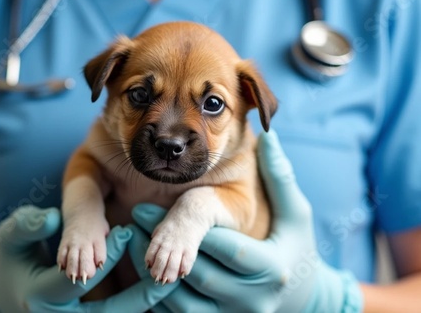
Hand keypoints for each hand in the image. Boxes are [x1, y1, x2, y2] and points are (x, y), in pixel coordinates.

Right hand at [0, 205, 178, 312]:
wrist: (14, 291)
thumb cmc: (15, 258)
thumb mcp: (12, 238)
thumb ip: (27, 227)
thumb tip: (51, 219)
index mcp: (40, 296)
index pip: (77, 280)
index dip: (104, 257)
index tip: (125, 233)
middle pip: (108, 311)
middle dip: (137, 293)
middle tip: (159, 268)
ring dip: (145, 302)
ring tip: (170, 279)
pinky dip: (141, 305)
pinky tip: (161, 287)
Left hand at [131, 130, 363, 312]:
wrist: (301, 296)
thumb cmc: (296, 245)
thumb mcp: (296, 211)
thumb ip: (280, 175)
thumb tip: (270, 136)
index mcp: (272, 268)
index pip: (225, 248)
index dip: (186, 228)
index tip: (147, 205)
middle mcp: (252, 299)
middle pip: (199, 276)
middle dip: (163, 246)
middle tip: (133, 218)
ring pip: (183, 302)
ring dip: (152, 273)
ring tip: (132, 242)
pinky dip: (158, 298)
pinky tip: (144, 270)